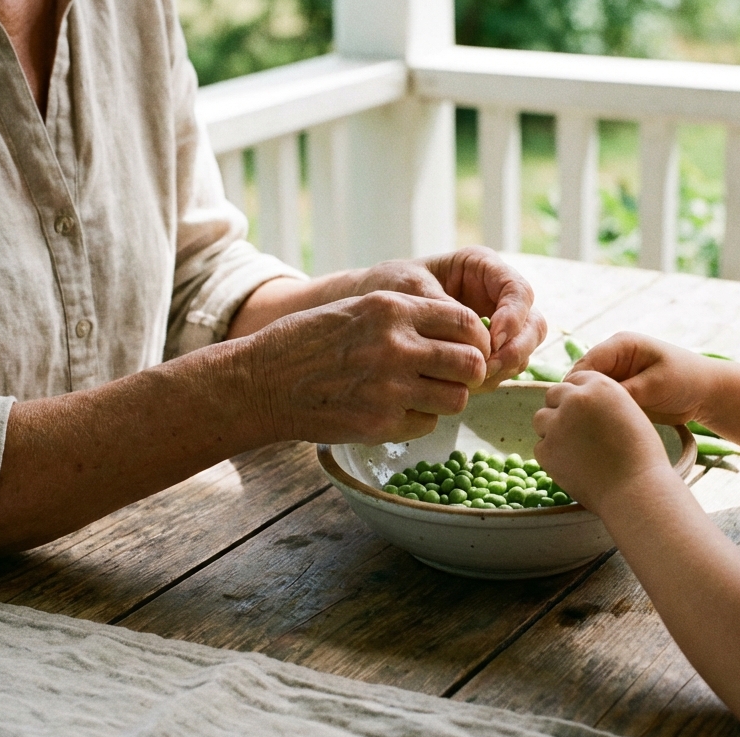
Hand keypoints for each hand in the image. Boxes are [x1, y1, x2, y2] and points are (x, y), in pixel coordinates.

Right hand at [247, 291, 489, 443]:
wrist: (263, 382)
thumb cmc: (309, 342)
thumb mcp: (359, 309)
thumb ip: (408, 316)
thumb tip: (462, 332)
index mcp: (392, 309)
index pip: (465, 322)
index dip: (476, 339)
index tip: (468, 349)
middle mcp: (396, 346)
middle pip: (471, 363)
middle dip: (470, 373)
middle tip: (454, 378)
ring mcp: (390, 388)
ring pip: (456, 399)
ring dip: (446, 399)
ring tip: (421, 395)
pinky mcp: (381, 423)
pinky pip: (427, 425)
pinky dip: (418, 421)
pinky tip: (392, 411)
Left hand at [355, 246, 545, 389]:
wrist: (372, 312)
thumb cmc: (390, 288)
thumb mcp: (411, 289)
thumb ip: (444, 309)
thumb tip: (478, 339)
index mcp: (483, 267)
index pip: (518, 291)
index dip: (514, 317)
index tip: (493, 340)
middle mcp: (497, 294)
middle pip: (533, 323)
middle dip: (515, 349)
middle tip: (487, 369)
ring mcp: (497, 323)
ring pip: (524, 349)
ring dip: (504, 369)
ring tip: (471, 380)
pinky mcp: (489, 349)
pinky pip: (505, 367)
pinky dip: (492, 379)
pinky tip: (465, 385)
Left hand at [532, 371, 674, 512]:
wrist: (636, 489)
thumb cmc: (641, 456)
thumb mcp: (628, 413)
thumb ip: (602, 402)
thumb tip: (579, 402)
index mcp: (599, 386)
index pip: (576, 379)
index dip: (578, 395)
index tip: (584, 412)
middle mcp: (575, 399)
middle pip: (554, 395)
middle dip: (561, 408)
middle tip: (575, 432)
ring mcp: (557, 424)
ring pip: (541, 419)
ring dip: (552, 429)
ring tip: (574, 449)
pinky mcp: (546, 450)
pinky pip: (540, 447)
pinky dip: (552, 455)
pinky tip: (573, 466)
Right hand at [571, 332, 709, 425]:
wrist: (707, 393)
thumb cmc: (686, 379)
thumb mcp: (655, 384)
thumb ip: (625, 391)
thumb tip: (594, 403)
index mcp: (621, 345)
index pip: (586, 363)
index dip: (576, 385)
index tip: (574, 409)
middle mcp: (614, 359)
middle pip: (583, 378)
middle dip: (579, 398)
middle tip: (576, 423)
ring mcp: (616, 376)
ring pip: (589, 393)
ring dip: (587, 408)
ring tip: (584, 429)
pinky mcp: (620, 393)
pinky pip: (600, 404)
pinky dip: (597, 415)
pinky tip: (595, 430)